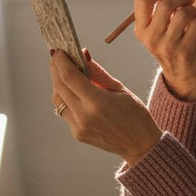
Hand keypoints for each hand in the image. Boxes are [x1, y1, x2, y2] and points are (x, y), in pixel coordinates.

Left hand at [51, 49, 162, 164]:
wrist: (139, 145)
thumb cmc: (135, 114)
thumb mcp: (120, 88)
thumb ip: (98, 72)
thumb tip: (82, 54)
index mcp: (98, 102)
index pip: (69, 76)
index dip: (60, 61)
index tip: (59, 50)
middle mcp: (84, 116)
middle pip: (59, 86)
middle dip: (56, 68)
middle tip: (57, 56)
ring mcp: (78, 127)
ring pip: (57, 100)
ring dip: (57, 83)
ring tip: (63, 71)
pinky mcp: (77, 133)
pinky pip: (64, 111)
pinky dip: (64, 97)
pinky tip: (71, 89)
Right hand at [133, 0, 195, 100]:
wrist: (182, 75)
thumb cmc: (171, 42)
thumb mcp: (158, 27)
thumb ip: (160, 5)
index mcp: (141, 29)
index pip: (142, 0)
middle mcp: (151, 38)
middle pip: (165, 5)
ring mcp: (168, 46)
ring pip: (185, 13)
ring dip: (193, 8)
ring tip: (193, 14)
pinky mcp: (186, 51)